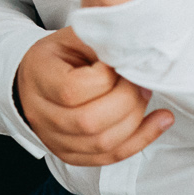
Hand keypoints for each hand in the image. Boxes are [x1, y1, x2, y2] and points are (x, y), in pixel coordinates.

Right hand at [15, 26, 173, 165]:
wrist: (36, 78)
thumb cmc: (60, 55)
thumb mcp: (75, 37)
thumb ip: (102, 42)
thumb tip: (136, 53)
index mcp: (38, 76)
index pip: (73, 89)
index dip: (105, 78)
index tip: (118, 63)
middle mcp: (39, 112)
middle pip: (88, 122)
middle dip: (127, 102)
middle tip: (140, 82)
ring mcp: (52, 138)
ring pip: (101, 144)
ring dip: (135, 121)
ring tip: (146, 96)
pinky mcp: (69, 153)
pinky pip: (108, 157)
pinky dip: (139, 140)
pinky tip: (157, 122)